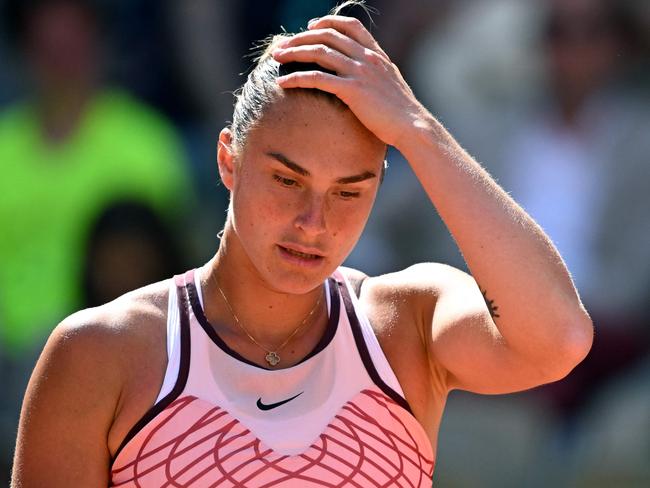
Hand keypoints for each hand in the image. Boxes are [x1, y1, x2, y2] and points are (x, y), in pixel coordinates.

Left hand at [272, 15, 429, 148]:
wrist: (412, 126)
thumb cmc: (401, 112)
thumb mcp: (390, 83)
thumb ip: (375, 72)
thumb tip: (364, 75)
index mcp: (376, 54)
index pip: (350, 25)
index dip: (328, 22)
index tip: (311, 26)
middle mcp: (367, 57)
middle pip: (327, 36)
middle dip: (301, 38)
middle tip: (282, 45)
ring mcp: (359, 72)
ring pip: (319, 52)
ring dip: (294, 52)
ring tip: (276, 57)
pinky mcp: (352, 90)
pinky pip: (317, 78)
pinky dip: (297, 78)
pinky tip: (283, 83)